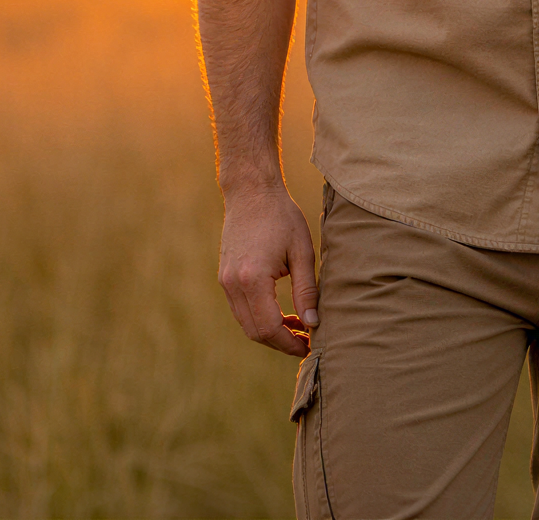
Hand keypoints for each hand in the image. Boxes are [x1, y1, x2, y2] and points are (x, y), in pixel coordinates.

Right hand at [217, 184, 319, 356]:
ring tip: (298, 327)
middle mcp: (233, 284)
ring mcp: (225, 281)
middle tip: (306, 341)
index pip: (269, 328)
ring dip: (270, 331)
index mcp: (253, 279)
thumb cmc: (281, 217)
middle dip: (280, 343)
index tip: (309, 346)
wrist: (251, 191)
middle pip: (255, 331)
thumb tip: (313, 324)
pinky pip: (241, 309)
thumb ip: (307, 291)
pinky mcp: (224, 277)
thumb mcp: (302, 252)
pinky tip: (282, 313)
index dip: (289, 343)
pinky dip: (259, 317)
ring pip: (246, 323)